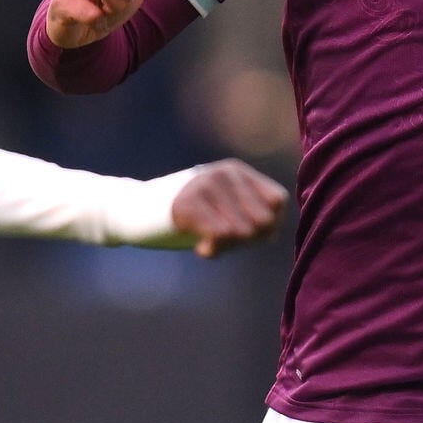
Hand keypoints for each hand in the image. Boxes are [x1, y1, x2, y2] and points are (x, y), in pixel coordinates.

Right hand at [170, 159, 287, 255]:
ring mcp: (205, 184)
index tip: (247, 229)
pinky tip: (201, 248)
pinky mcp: (187, 203)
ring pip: (242, 231)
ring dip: (228, 245)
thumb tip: (258, 232)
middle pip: (263, 220)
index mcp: (240, 172)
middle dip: (249, 238)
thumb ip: (257, 223)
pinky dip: (212, 250)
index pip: (277, 201)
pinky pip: (219, 236)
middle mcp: (225, 173)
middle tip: (227, 238)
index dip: (268, 224)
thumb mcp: (232, 213)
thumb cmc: (200, 219)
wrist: (145, 212)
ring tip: (213, 241)